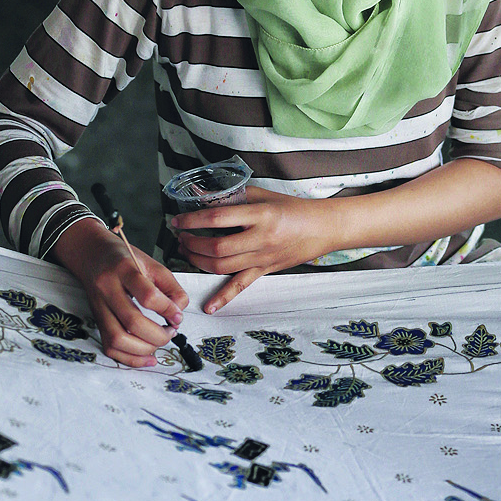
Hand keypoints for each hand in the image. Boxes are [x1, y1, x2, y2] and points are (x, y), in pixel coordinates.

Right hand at [52, 219, 187, 367]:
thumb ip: (171, 287)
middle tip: (171, 332)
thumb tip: (179, 313)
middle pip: (132, 322)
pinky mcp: (96, 321)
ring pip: (117, 339)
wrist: (92, 255)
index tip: (178, 316)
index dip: (168, 310)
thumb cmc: (124, 259)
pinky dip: (130, 359)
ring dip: (144, 349)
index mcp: (124, 270)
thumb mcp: (152, 263)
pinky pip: (109, 348)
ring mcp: (99, 307)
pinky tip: (148, 358)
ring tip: (160, 341)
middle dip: (158, 335)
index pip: (148, 295)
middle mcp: (107, 289)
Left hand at [172, 188, 336, 310]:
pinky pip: (241, 286)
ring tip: (187, 252)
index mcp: (260, 215)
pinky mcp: (264, 270)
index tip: (178, 220)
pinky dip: (223, 298)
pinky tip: (209, 306)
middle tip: (181, 237)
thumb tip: (205, 197)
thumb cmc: (293, 208)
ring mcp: (262, 258)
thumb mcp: (264, 195)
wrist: (321, 228)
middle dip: (192, 244)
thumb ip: (235, 196)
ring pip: (222, 267)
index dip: (194, 219)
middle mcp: (260, 239)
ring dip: (198, 261)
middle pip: (217, 247)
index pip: (218, 218)